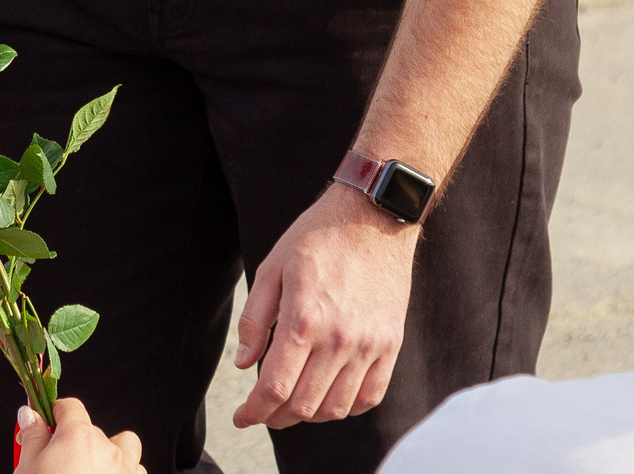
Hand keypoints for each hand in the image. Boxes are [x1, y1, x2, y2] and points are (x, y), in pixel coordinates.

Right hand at [16, 398, 141, 473]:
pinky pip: (136, 471)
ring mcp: (125, 470)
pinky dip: (123, 473)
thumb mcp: (27, 467)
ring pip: (125, 447)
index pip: (70, 406)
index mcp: (78, 436)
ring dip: (109, 454)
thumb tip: (29, 415)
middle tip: (57, 460)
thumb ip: (32, 437)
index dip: (56, 414)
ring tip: (88, 469)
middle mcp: (107, 449)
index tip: (47, 424)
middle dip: (76, 440)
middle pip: (93, 429)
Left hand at [231, 186, 419, 428]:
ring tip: (294, 404)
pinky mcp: (391, 344)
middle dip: (276, 417)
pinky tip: (331, 397)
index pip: (275, 388)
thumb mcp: (272, 268)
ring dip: (309, 415)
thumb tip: (244, 363)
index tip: (242, 416)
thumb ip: (255, 319)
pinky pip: (371, 395)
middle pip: (303, 405)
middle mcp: (338, 339)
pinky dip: (348, 407)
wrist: (374, 217)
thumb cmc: (317, 238)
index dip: (254, 411)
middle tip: (263, 411)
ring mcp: (369, 344)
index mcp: (303, 320)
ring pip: (336, 408)